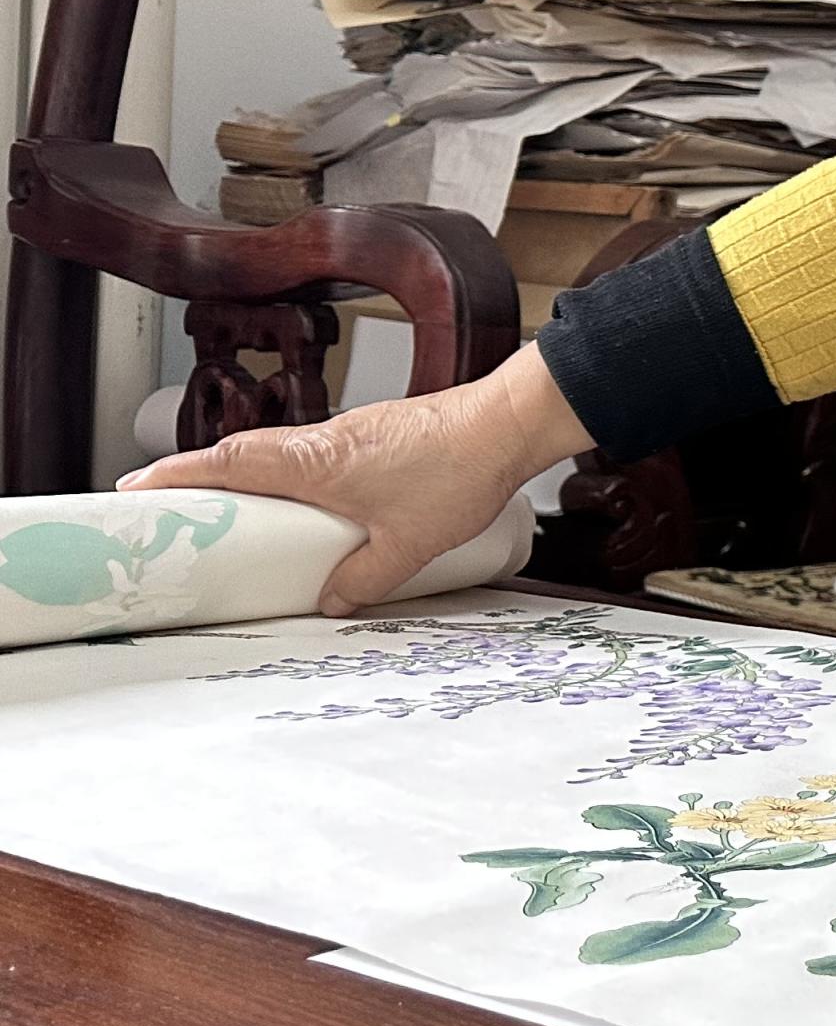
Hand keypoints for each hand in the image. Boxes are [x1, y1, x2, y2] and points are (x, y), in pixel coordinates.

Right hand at [115, 344, 594, 614]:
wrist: (509, 424)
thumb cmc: (460, 472)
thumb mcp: (408, 544)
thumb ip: (366, 577)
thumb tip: (332, 600)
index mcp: (316, 461)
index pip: (228, 462)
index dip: (177, 474)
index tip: (136, 488)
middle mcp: (325, 439)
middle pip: (245, 453)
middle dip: (201, 477)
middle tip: (167, 505)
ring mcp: (351, 433)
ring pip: (281, 453)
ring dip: (249, 475)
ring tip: (227, 510)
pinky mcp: (378, 435)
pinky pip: (316, 455)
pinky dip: (293, 474)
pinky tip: (306, 501)